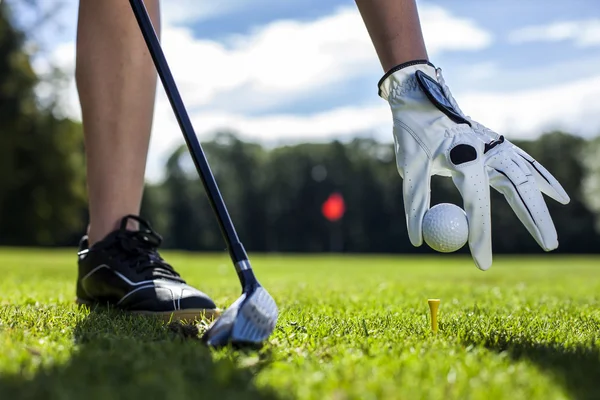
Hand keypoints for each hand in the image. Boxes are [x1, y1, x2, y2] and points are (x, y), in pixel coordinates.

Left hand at [378, 60, 569, 269]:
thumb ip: (415, 204)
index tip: (482, 263)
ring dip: (542, 201)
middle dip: (535, 220)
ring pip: (527, 176)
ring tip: (555, 224)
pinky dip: (541, 179)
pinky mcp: (495, 143)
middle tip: (548, 246)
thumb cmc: (412, 134)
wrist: (420, 97)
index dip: (480, 236)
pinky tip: (556, 194)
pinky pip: (524, 164)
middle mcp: (487, 150)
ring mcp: (495, 144)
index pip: (477, 204)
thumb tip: (418, 240)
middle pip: (519, 189)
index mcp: (464, 156)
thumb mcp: (409, 168)